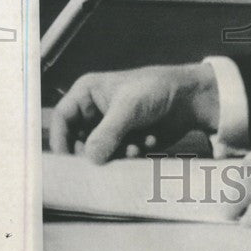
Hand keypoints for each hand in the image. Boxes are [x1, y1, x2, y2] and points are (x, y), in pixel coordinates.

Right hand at [49, 63, 219, 163]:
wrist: (189, 98)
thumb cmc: (157, 89)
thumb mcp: (129, 107)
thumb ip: (108, 133)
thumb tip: (91, 158)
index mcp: (87, 93)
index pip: (62, 119)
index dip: (60, 140)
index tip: (68, 161)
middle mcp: (94, 112)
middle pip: (77, 141)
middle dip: (94, 152)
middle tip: (107, 159)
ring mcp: (109, 128)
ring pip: (97, 153)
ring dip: (116, 155)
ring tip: (136, 147)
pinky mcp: (124, 141)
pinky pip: (116, 158)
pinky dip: (129, 154)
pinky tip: (147, 143)